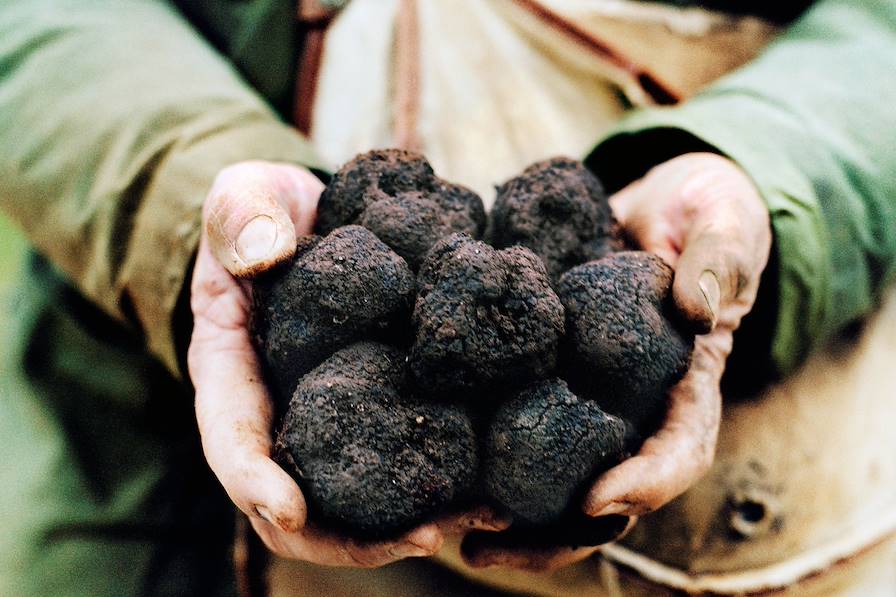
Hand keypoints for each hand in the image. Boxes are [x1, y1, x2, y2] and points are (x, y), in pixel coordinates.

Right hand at [187, 161, 505, 565]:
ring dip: (414, 524)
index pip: (231, 441)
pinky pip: (403, 464)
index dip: (255, 482)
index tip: (292, 511)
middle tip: (423, 536)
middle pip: (299, 507)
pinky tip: (496, 489)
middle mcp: (279, 415)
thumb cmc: (267, 213)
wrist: (311, 220)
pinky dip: (443, 487)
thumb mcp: (244, 198)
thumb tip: (261, 251)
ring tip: (481, 517)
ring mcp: (330, 421)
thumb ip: (243, 216)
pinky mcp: (380, 410)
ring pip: (358, 503)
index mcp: (232, 373)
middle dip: (352, 536)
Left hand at [463, 152, 771, 571]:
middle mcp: (639, 407)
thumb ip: (720, 259)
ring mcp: (594, 399)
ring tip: (458, 534)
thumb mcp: (726, 222)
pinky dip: (488, 454)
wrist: (664, 208)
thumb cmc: (706, 214)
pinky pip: (523, 424)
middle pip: (608, 491)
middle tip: (491, 542)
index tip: (599, 498)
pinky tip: (441, 469)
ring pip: (560, 477)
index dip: (645, 479)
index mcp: (690, 383)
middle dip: (555, 528)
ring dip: (514, 515)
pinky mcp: (553, 377)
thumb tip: (697, 308)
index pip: (679, 448)